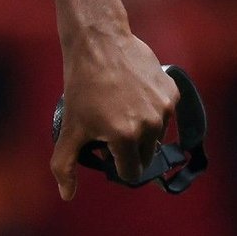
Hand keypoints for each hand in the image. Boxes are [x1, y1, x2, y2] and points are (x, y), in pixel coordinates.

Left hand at [50, 28, 178, 199]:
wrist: (98, 41)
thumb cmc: (82, 84)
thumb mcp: (70, 126)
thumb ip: (64, 164)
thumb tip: (67, 195)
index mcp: (126, 138)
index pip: (130, 172)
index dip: (116, 164)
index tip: (105, 150)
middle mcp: (151, 125)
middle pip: (144, 154)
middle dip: (127, 147)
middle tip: (108, 125)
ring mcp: (164, 107)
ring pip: (156, 134)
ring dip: (141, 128)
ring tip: (118, 106)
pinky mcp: (172, 91)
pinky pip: (165, 112)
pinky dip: (151, 109)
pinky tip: (131, 94)